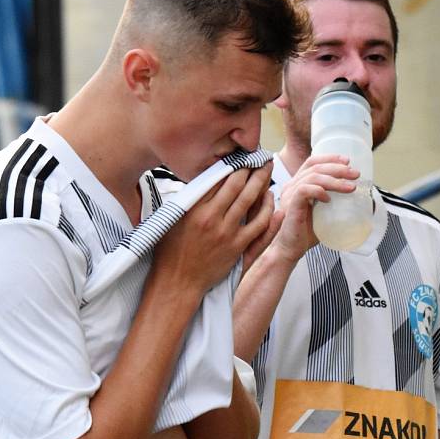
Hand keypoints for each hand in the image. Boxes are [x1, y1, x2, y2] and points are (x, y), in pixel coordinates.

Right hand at [151, 163, 272, 294]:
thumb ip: (186, 200)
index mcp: (192, 208)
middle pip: (236, 184)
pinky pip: (258, 224)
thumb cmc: (170, 252)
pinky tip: (270, 199)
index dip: (230, 164)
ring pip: (249, 200)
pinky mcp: (237, 246)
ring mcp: (226, 232)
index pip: (216, 178)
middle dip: (249, 167)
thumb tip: (198, 181)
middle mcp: (210, 217)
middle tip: (258, 156)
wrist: (177, 283)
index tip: (238, 155)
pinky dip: (267, 209)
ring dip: (260, 181)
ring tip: (267, 168)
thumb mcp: (171, 219)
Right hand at [273, 154, 358, 262]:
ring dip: (335, 180)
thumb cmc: (305, 233)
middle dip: (338, 168)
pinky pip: (305, 190)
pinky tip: (329, 199)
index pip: (312, 162)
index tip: (347, 161)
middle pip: (315, 166)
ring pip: (313, 177)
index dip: (330, 158)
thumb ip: (331, 201)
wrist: (290, 249)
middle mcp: (292, 186)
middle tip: (355, 174)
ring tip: (350, 188)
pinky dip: (320, 191)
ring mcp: (290, 194)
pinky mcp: (291, 205)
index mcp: (297, 185)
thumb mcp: (322, 212)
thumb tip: (354, 196)